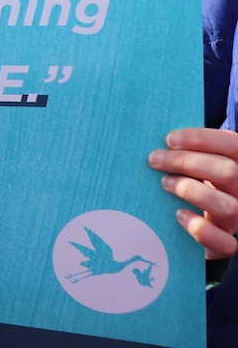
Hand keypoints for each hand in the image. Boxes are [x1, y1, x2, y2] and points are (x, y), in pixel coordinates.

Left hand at [150, 127, 237, 259]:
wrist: (197, 226)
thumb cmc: (191, 183)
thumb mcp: (194, 165)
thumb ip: (185, 152)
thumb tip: (151, 136)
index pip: (233, 144)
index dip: (202, 139)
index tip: (169, 139)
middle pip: (229, 172)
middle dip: (187, 162)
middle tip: (154, 160)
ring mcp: (237, 219)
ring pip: (227, 205)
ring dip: (191, 191)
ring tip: (165, 184)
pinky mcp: (226, 244)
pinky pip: (224, 242)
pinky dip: (200, 229)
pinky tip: (179, 215)